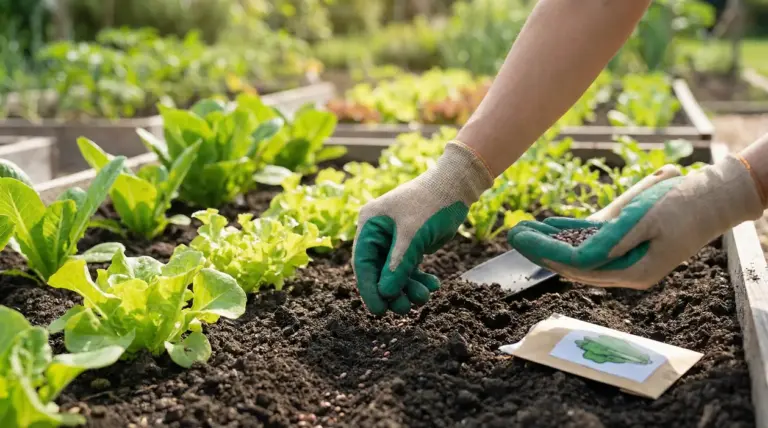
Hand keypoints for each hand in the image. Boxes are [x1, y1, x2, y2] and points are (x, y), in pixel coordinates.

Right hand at [353, 141, 492, 314]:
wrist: (457, 186)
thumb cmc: (432, 203)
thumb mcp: (413, 235)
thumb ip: (398, 266)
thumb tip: (385, 293)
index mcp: (369, 224)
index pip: (362, 262)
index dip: (369, 288)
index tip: (379, 310)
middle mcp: (377, 233)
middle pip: (378, 271)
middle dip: (392, 290)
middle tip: (404, 308)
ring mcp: (394, 239)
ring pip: (394, 273)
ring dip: (407, 287)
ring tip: (424, 297)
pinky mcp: (410, 244)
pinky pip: (409, 268)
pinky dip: (419, 279)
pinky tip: (433, 285)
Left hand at [507, 155, 764, 288]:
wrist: (715, 197)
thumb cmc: (684, 205)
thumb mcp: (647, 220)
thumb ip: (613, 241)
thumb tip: (580, 257)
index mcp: (632, 272)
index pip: (578, 266)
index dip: (547, 252)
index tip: (523, 239)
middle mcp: (625, 271)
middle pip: (573, 264)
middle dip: (540, 250)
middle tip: (512, 236)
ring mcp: (625, 258)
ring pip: (577, 253)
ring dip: (549, 241)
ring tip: (522, 229)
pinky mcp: (626, 244)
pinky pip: (591, 241)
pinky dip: (569, 233)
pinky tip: (548, 224)